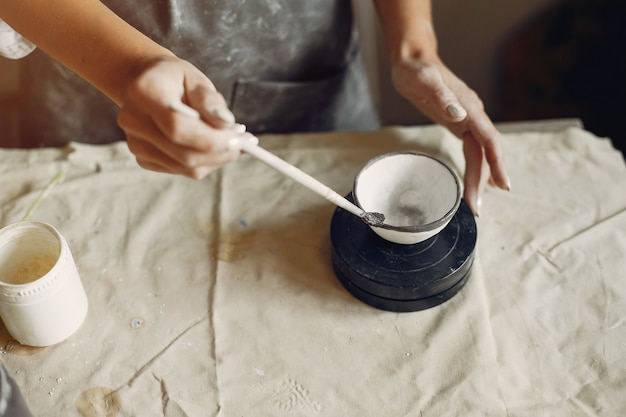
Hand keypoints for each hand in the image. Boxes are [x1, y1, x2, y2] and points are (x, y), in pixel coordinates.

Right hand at [117, 57, 241, 178]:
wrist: (148, 84)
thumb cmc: (176, 79)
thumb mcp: (196, 79)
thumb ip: (210, 101)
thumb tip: (227, 124)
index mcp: (144, 93)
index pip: (178, 127)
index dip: (213, 138)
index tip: (242, 137)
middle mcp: (134, 121)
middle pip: (184, 153)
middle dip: (222, 151)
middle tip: (246, 141)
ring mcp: (136, 144)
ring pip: (186, 166)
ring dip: (217, 158)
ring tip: (232, 140)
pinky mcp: (143, 158)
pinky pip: (182, 170)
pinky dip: (204, 162)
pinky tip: (211, 145)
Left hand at [391, 55, 509, 215]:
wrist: (412, 60)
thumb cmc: (416, 70)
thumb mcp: (424, 81)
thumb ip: (442, 97)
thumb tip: (459, 114)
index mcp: (468, 107)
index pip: (488, 139)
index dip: (496, 163)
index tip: (502, 185)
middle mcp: (472, 114)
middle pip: (485, 152)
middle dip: (483, 180)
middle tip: (476, 208)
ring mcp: (467, 119)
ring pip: (479, 153)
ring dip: (479, 177)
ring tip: (476, 203)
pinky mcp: (459, 122)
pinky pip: (472, 149)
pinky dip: (475, 166)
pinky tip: (479, 180)